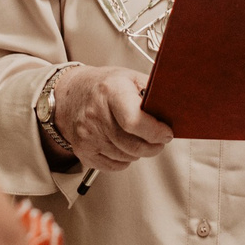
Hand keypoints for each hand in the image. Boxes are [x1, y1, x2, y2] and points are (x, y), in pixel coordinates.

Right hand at [53, 65, 173, 172]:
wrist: (69, 95)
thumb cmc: (102, 86)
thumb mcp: (129, 77)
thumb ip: (152, 91)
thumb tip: (174, 106)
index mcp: (110, 91)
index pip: (134, 121)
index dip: (155, 132)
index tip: (166, 133)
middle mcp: (95, 114)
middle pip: (133, 145)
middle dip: (153, 146)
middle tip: (159, 139)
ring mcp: (87, 135)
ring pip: (126, 157)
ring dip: (139, 152)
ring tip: (138, 138)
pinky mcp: (83, 151)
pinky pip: (114, 166)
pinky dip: (124, 159)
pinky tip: (123, 144)